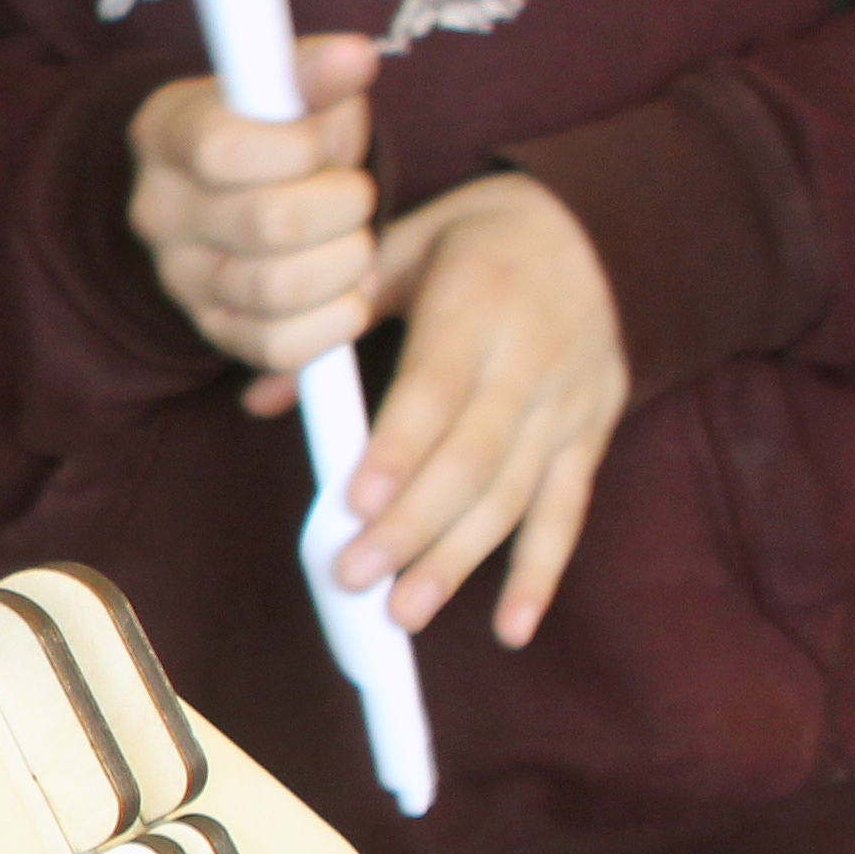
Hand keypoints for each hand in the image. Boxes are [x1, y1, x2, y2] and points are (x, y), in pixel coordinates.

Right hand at [127, 35, 384, 377]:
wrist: (246, 188)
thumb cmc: (280, 131)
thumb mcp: (293, 89)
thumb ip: (318, 73)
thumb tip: (352, 59)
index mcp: (167, 136)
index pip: (221, 149)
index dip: (301, 147)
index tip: (326, 141)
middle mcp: (159, 213)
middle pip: (268, 223)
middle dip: (344, 204)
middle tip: (353, 194)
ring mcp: (181, 280)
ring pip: (280, 290)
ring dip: (348, 262)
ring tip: (353, 239)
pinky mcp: (216, 332)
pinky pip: (282, 347)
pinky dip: (338, 318)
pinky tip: (346, 287)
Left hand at [339, 171, 628, 645]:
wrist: (594, 225)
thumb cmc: (471, 241)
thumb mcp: (396, 253)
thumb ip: (331, 326)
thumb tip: (259, 401)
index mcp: (479, 304)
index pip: (437, 390)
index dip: (399, 450)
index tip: (355, 503)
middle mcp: (536, 358)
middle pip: (474, 458)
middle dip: (413, 526)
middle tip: (355, 578)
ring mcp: (572, 402)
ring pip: (517, 494)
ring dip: (461, 560)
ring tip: (406, 613)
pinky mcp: (594, 432)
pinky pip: (569, 510)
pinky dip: (542, 573)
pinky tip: (510, 629)